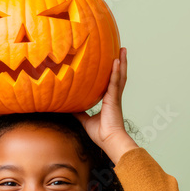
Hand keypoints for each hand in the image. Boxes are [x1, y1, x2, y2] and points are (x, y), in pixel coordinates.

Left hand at [77, 48, 137, 162]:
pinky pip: (115, 82)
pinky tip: (116, 60)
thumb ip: (78, 111)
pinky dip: (116, 71)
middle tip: (121, 49)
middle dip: (120, 62)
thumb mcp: (85, 120)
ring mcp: (115, 96)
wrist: (110, 141)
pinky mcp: (114, 98)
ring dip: (121, 61)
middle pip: (118, 75)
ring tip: (123, 49)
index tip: (113, 60)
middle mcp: (114, 96)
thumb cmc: (101, 134)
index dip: (113, 71)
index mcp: (109, 100)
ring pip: (119, 75)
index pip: (111, 82)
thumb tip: (67, 106)